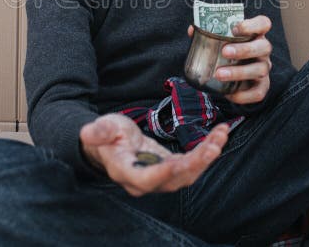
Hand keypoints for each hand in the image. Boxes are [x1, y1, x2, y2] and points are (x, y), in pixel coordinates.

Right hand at [79, 113, 228, 196]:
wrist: (112, 144)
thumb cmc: (106, 136)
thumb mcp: (102, 128)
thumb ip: (98, 132)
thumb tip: (87, 133)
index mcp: (126, 171)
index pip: (146, 178)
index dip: (162, 173)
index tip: (178, 162)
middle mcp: (146, 180)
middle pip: (175, 179)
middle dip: (197, 163)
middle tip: (214, 145)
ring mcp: (161, 176)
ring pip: (189, 173)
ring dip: (207, 156)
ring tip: (221, 136)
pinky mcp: (172, 168)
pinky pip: (193, 164)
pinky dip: (207, 150)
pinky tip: (218, 136)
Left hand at [188, 15, 272, 103]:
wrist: (234, 77)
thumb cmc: (228, 52)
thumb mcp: (220, 41)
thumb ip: (208, 34)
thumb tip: (192, 30)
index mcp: (255, 34)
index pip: (263, 24)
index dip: (252, 24)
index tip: (236, 27)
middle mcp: (263, 51)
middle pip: (264, 47)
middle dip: (244, 49)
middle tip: (224, 51)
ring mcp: (264, 68)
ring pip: (260, 70)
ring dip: (239, 72)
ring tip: (219, 74)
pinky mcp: (262, 86)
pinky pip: (258, 92)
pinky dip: (244, 95)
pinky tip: (229, 94)